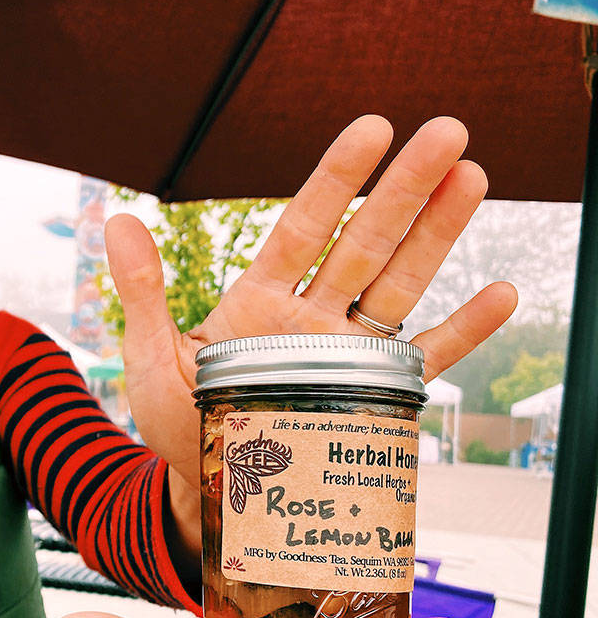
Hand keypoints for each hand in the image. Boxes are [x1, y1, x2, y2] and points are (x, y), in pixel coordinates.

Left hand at [106, 116, 516, 503]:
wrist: (208, 489)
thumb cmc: (178, 423)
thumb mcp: (151, 357)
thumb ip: (142, 291)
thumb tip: (116, 219)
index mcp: (258, 301)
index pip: (303, 226)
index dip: (336, 179)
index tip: (372, 128)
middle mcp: (310, 318)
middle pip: (364, 243)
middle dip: (405, 189)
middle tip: (449, 133)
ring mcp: (344, 355)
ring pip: (399, 286)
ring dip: (437, 237)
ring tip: (473, 180)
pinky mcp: (370, 398)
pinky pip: (422, 361)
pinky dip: (463, 332)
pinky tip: (501, 294)